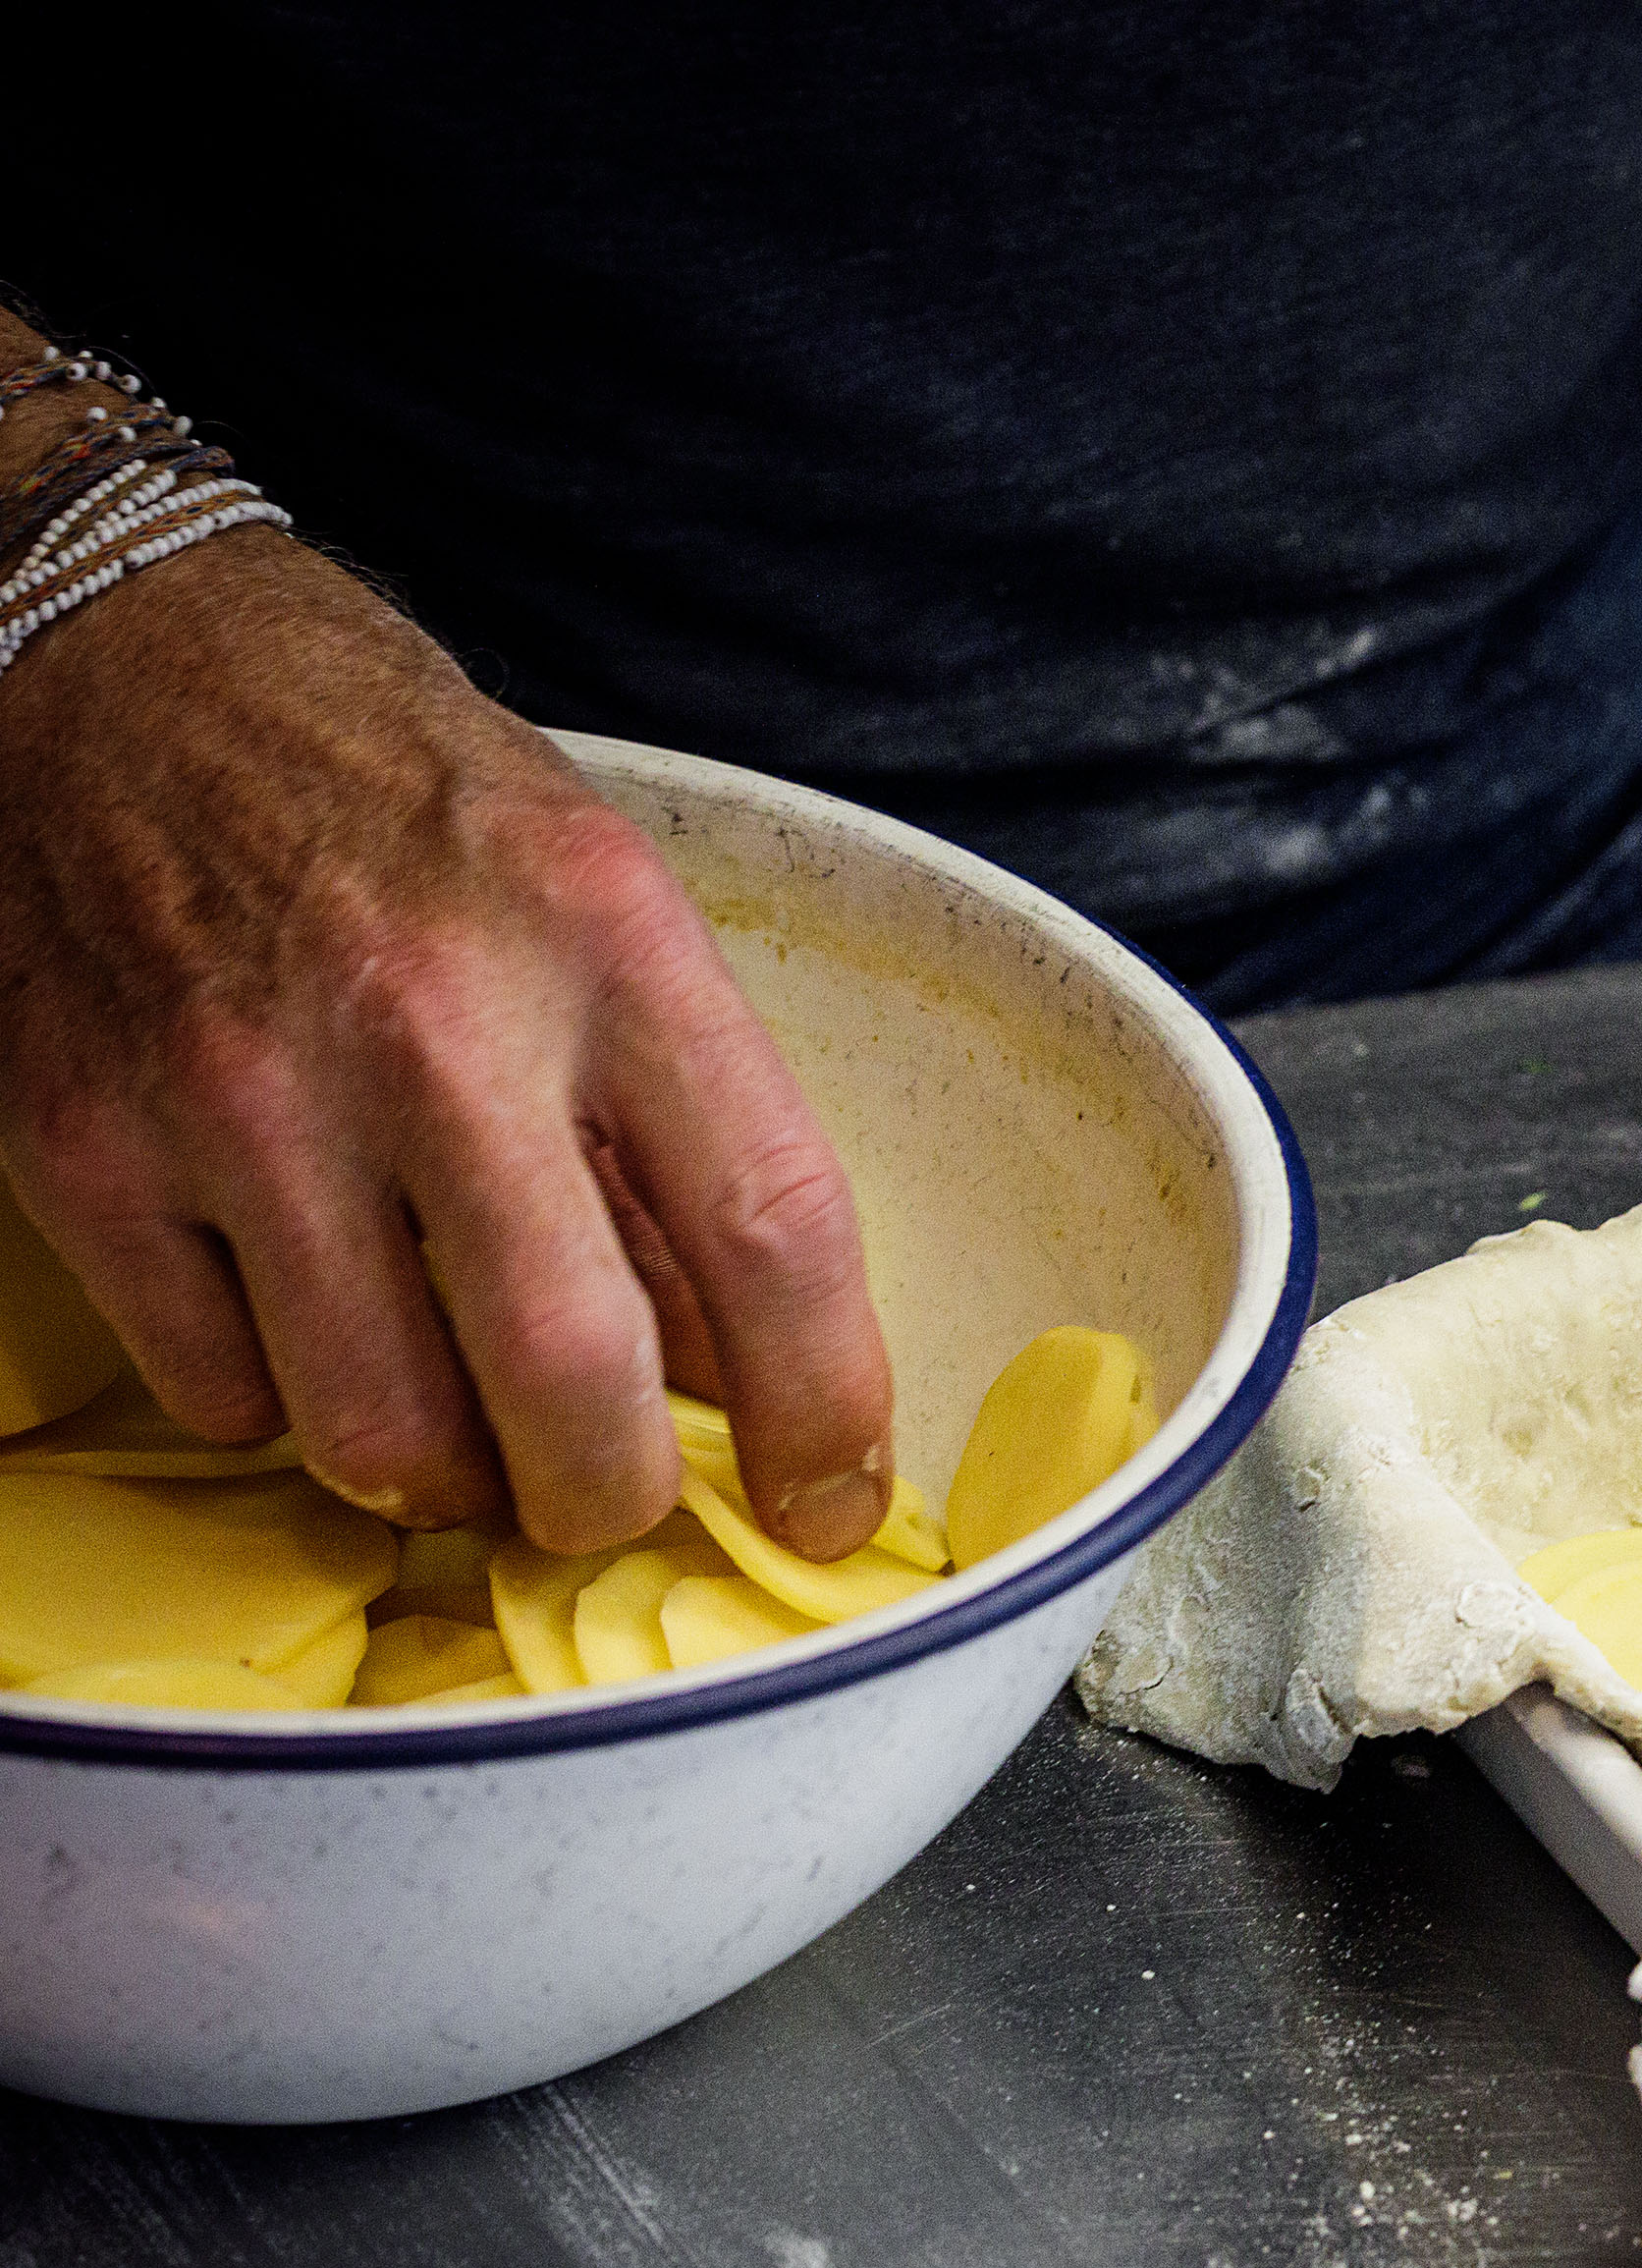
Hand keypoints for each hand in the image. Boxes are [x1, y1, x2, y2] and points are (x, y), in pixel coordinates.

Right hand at [0, 530, 893, 1556]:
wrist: (121, 664)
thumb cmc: (399, 803)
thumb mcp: (601, 910)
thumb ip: (676, 1137)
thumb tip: (739, 1375)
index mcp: (605, 938)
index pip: (772, 1227)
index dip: (822, 1407)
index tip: (830, 1502)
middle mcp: (430, 1017)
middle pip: (569, 1374)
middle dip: (612, 1496)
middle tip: (614, 1499)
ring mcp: (243, 1090)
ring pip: (382, 1429)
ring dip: (445, 1476)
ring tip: (459, 1418)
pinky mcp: (86, 1148)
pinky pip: (223, 1395)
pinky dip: (282, 1403)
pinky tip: (306, 1316)